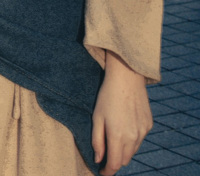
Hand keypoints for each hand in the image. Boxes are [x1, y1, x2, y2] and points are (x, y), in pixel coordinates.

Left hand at [92, 52, 151, 174]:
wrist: (126, 79)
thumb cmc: (107, 96)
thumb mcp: (96, 117)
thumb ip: (97, 140)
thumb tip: (98, 159)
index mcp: (118, 136)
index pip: (115, 164)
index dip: (108, 171)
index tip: (102, 172)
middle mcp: (133, 137)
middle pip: (125, 159)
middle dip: (115, 160)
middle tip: (106, 156)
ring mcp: (143, 132)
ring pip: (133, 150)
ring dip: (124, 150)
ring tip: (114, 139)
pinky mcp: (149, 125)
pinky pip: (140, 139)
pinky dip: (132, 139)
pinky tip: (125, 127)